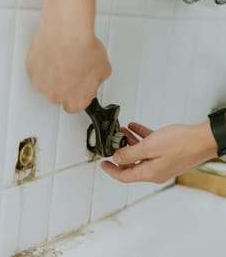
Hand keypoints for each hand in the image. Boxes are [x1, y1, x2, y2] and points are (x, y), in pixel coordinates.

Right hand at [26, 1, 110, 112]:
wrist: (67, 33)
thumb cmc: (84, 50)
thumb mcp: (104, 69)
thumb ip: (97, 81)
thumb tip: (94, 78)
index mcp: (76, 101)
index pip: (78, 105)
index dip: (81, 93)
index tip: (83, 85)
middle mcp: (57, 97)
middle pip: (61, 96)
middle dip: (67, 85)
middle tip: (75, 69)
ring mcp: (42, 84)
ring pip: (48, 84)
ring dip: (55, 75)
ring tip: (65, 59)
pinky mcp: (32, 69)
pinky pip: (39, 70)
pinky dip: (45, 63)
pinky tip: (54, 53)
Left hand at [101, 121, 216, 182]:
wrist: (202, 139)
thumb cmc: (181, 143)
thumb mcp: (150, 147)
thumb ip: (130, 153)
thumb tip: (117, 158)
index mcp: (149, 173)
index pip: (124, 176)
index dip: (111, 170)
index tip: (103, 164)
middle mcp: (155, 171)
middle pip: (131, 164)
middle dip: (121, 152)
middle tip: (113, 142)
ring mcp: (162, 163)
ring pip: (140, 154)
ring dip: (130, 143)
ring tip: (122, 131)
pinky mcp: (168, 154)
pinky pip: (150, 147)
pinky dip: (141, 138)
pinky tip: (135, 128)